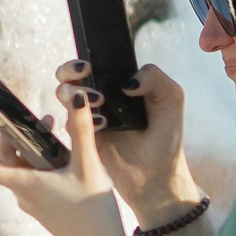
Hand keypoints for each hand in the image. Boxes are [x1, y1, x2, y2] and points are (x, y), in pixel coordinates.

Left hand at [0, 101, 141, 235]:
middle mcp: (22, 193)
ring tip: (55, 126)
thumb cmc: (94, 216)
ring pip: (21, 167)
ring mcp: (33, 202)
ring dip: (32, 145)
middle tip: (38, 115)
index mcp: (23, 184)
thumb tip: (76, 97)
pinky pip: (35, 178)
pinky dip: (43, 160)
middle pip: (3, 158)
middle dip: (16, 133)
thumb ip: (82, 130)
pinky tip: (68, 152)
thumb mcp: (90, 167)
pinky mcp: (46, 207)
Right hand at [58, 61, 197, 220]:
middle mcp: (101, 98)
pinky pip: (68, 121)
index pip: (95, 63)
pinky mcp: (82, 136)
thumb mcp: (171, 98)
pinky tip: (103, 124)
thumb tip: (126, 82)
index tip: (91, 64)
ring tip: (99, 101)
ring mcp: (89, 117)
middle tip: (85, 73)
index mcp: (119, 84)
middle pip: (69, 75)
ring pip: (64, 94)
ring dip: (76, 92)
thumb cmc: (165, 138)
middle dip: (70, 71)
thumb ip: (154, 77)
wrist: (156, 176)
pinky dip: (81, 117)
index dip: (87, 59)